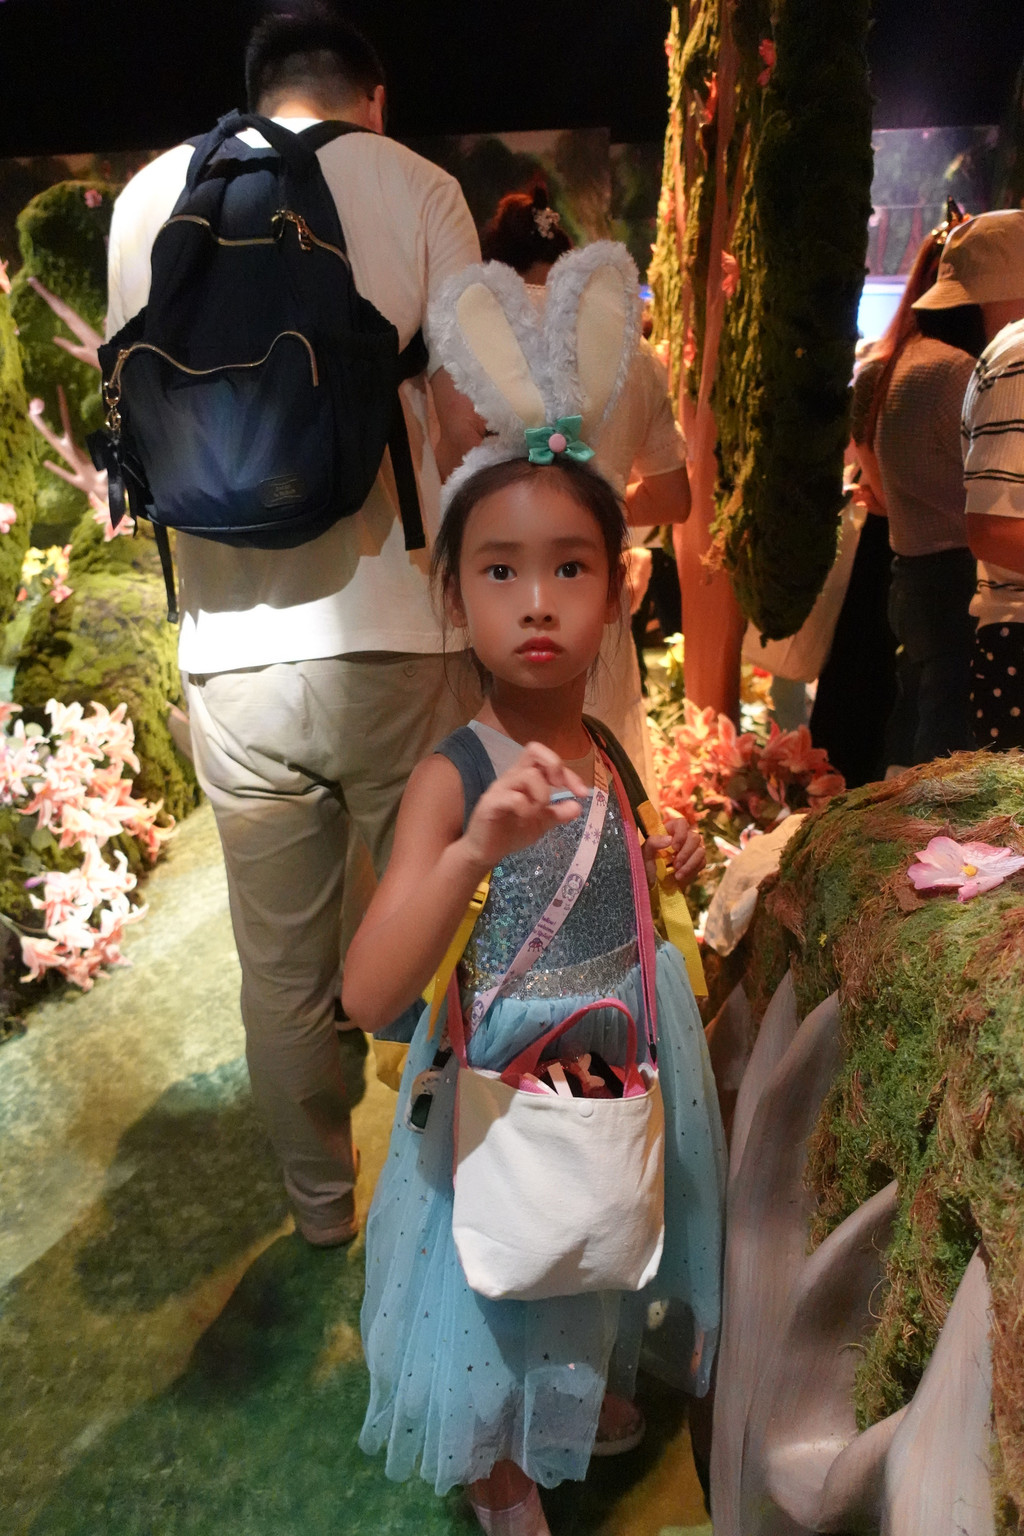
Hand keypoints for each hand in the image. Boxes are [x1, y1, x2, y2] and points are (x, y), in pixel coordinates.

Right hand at [462, 742, 588, 871]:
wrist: (485, 852)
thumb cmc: (510, 833)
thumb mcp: (541, 823)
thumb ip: (558, 814)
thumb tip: (578, 807)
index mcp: (525, 778)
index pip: (548, 761)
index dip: (569, 773)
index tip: (582, 793)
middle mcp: (512, 777)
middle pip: (533, 750)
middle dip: (554, 765)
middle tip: (560, 787)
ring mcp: (500, 789)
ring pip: (527, 775)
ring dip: (541, 794)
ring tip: (538, 812)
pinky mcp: (490, 804)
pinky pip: (513, 797)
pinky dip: (526, 807)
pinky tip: (525, 819)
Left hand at [643, 817, 705, 889]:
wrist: (654, 887)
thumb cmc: (647, 867)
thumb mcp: (645, 854)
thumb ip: (653, 843)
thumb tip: (669, 839)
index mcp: (669, 832)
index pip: (681, 823)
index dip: (681, 833)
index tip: (674, 847)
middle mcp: (683, 838)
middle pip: (694, 837)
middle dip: (686, 852)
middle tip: (675, 864)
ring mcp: (691, 850)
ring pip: (701, 849)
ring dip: (689, 863)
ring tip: (677, 873)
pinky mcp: (697, 862)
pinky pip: (702, 862)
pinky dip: (692, 869)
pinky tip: (680, 876)